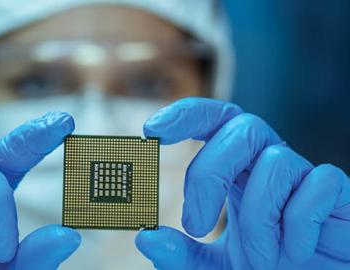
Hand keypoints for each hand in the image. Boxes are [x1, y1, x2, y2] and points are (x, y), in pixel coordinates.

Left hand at [135, 98, 349, 269]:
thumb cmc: (264, 266)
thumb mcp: (215, 266)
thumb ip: (183, 256)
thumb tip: (147, 238)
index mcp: (237, 167)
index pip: (215, 119)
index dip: (186, 114)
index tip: (150, 131)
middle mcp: (268, 161)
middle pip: (241, 128)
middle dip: (208, 174)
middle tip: (193, 225)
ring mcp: (303, 175)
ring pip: (276, 161)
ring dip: (258, 217)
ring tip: (260, 259)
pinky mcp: (336, 193)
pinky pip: (319, 184)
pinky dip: (300, 223)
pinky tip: (295, 251)